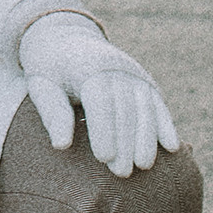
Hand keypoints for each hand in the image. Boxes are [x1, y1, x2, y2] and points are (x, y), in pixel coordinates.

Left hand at [18, 14, 177, 177]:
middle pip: (125, 108)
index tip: (103, 159)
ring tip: (143, 166)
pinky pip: (158, 104)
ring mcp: (134, 73)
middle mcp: (115, 67)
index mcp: (88, 67)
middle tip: (121, 173)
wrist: (68, 39)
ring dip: (147, 138)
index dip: (103, 130)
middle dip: (125, 141)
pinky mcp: (145, 81)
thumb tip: (61, 146)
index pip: (100, 100)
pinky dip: (166, 125)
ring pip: (146, 107)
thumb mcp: (41, 84)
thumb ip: (52, 112)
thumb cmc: (51, 70)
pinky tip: (172, 148)